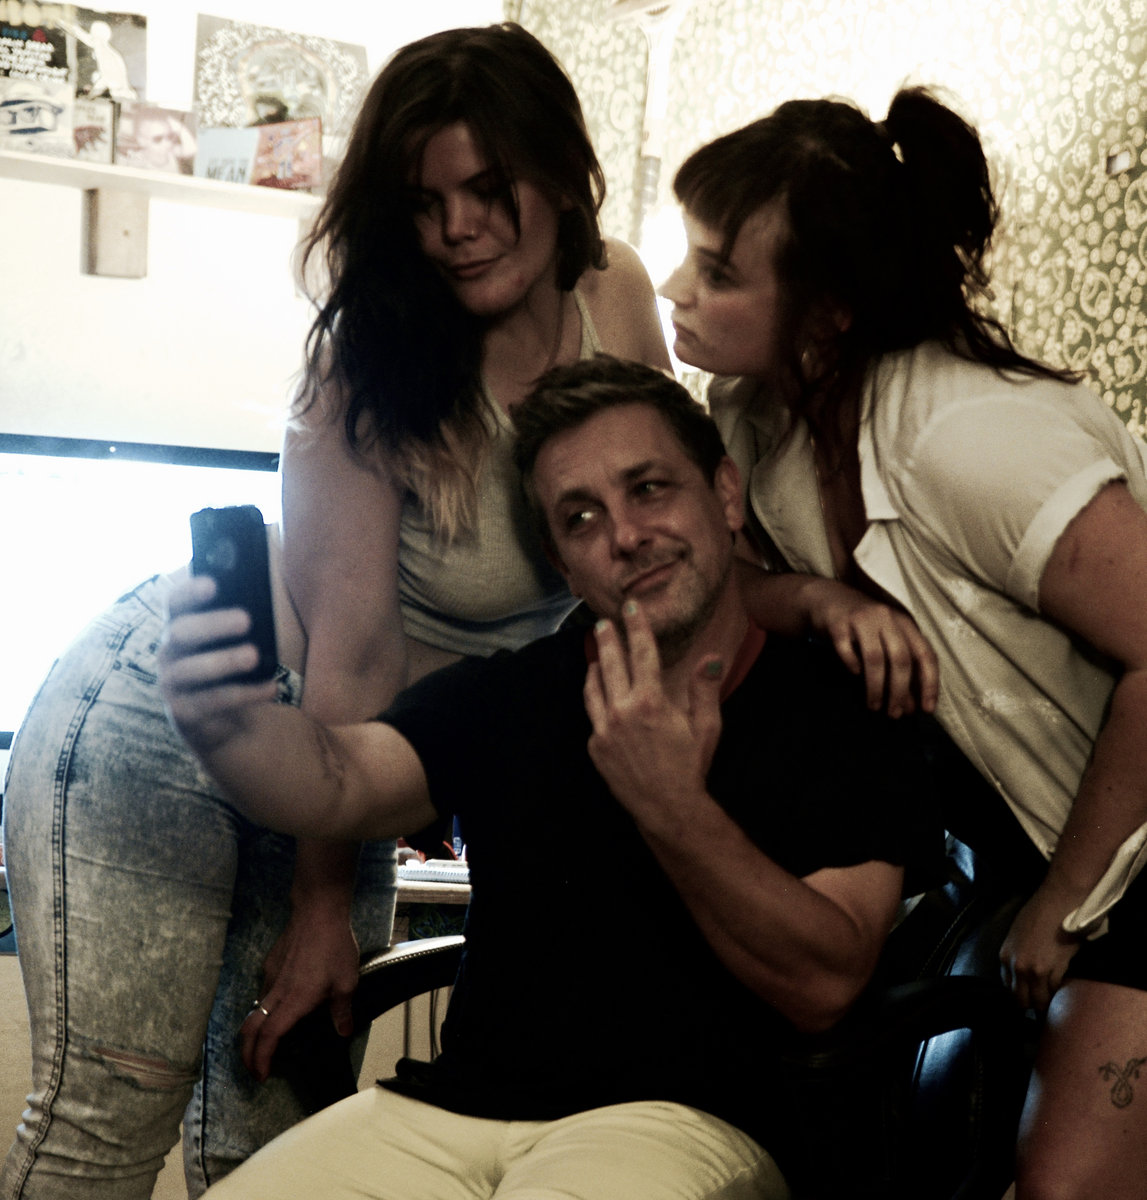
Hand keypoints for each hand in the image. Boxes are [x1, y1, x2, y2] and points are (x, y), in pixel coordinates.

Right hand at [159, 575, 277, 747]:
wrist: (226, 720)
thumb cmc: (232, 669)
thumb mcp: (237, 645)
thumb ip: (241, 623)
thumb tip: (260, 605)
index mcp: (180, 627)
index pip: (175, 603)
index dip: (189, 592)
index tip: (213, 584)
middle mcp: (168, 653)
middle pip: (180, 632)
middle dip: (212, 624)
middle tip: (246, 619)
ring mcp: (171, 684)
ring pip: (191, 669)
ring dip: (226, 660)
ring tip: (254, 655)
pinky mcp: (182, 713)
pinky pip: (211, 702)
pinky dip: (244, 694)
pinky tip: (271, 688)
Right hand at [239, 905, 360, 1082]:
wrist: (318, 911)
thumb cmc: (334, 945)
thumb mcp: (347, 981)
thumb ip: (343, 1010)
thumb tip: (343, 1031)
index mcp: (295, 1000)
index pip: (270, 1037)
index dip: (261, 1059)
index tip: (261, 1074)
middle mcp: (277, 992)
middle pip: (250, 1029)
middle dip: (247, 1054)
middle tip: (254, 1068)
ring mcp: (270, 976)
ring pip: (254, 1010)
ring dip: (255, 1031)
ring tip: (267, 1041)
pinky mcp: (270, 964)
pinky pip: (263, 991)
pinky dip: (264, 1007)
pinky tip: (281, 1005)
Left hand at [583, 600, 723, 829]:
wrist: (667, 808)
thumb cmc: (690, 766)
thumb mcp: (706, 727)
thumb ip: (705, 689)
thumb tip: (712, 657)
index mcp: (651, 702)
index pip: (642, 653)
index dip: (637, 627)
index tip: (631, 608)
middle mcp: (622, 711)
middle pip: (610, 664)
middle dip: (606, 640)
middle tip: (603, 624)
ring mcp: (604, 730)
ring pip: (593, 689)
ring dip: (594, 669)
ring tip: (594, 657)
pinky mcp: (595, 747)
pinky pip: (594, 716)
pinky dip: (598, 702)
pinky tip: (602, 698)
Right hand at [800, 579, 938, 717]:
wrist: (827, 598)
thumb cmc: (862, 626)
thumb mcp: (886, 640)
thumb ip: (900, 669)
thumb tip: (909, 707)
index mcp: (905, 623)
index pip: (925, 655)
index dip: (929, 684)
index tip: (926, 709)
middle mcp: (887, 618)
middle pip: (900, 659)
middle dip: (900, 691)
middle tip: (895, 714)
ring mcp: (862, 619)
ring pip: (875, 658)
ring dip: (876, 687)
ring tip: (874, 706)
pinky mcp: (838, 623)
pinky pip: (846, 650)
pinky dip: (852, 665)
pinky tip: (854, 675)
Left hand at [999, 881, 1081, 1011]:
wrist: (1058, 902)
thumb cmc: (1039, 913)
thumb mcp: (1017, 935)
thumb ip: (1017, 956)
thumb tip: (1024, 974)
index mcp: (1005, 956)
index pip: (1008, 987)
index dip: (1020, 994)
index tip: (1029, 998)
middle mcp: (1017, 967)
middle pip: (1021, 1000)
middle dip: (1032, 1004)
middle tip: (1042, 1006)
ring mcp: (1035, 971)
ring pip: (1040, 1001)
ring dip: (1047, 1003)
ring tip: (1054, 1004)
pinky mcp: (1054, 970)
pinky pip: (1055, 991)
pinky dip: (1060, 993)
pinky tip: (1064, 992)